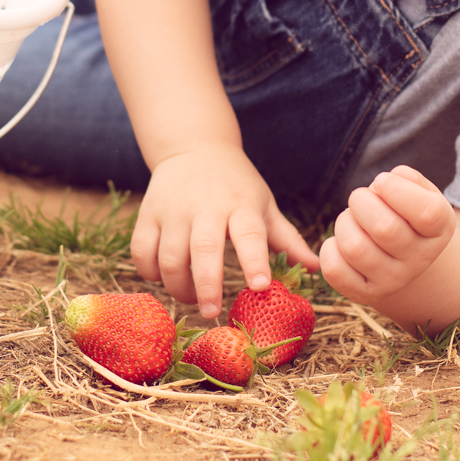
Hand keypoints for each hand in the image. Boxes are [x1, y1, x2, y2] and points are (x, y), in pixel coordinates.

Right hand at [131, 143, 318, 318]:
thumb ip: (288, 239)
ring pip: (169, 258)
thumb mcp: (264, 205)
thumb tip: (317, 269)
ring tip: (192, 298)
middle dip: (207, 286)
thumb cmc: (236, 185)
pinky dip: (150, 273)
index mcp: (241, 206)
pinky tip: (164, 278)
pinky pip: (142, 252)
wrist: (194, 147)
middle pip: (203, 250)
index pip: (250, 234)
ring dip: (178, 287)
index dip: (254, 260)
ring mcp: (173, 210)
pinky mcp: (148, 214)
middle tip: (211, 313)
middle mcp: (206, 207)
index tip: (260, 286)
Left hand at [320, 165, 455, 303]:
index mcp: (438, 230)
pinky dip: (330, 249)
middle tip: (360, 199)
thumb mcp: (419, 192)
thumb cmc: (405, 213)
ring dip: (344, 223)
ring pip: (355, 248)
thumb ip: (407, 179)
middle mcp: (420, 260)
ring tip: (351, 220)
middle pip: (385, 228)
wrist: (401, 256)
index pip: (427, 212)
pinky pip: (335, 270)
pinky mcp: (365, 293)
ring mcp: (393, 281)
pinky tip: (341, 242)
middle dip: (361, 201)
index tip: (382, 182)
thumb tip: (384, 184)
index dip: (397, 189)